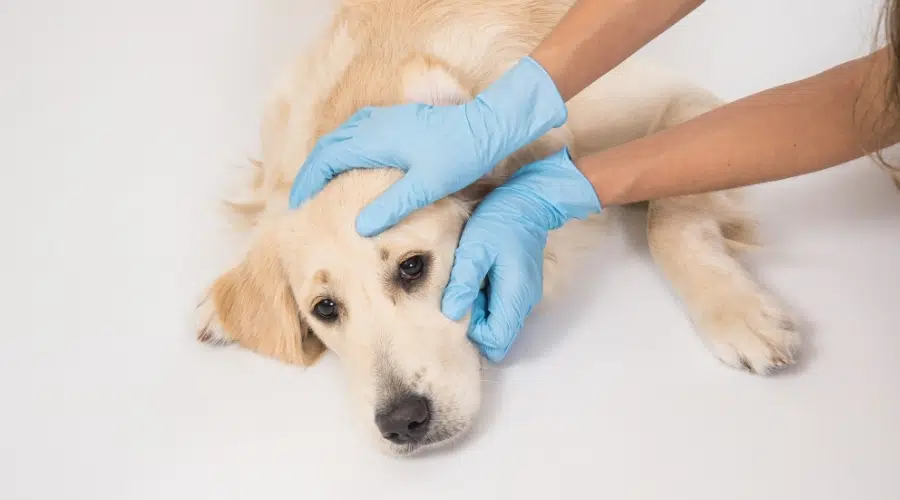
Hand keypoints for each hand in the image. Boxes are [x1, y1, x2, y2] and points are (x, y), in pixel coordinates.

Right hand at [288, 57, 567, 235]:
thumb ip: (391, 206)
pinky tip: (355, 170)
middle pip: (330, 145)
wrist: (490, 124)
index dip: (309, 181)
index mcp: (375, 138)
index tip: (298, 205)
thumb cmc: (461, 155)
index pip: (327, 158)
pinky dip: (346, 151)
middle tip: (304, 199)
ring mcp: (387, 118)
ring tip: (324, 186)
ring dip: (329, 159)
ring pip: (344, 136)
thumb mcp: (427, 187)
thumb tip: (359, 227)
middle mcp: (375, 123)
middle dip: (313, 171)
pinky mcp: (400, 120)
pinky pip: (360, 133)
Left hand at [440, 148, 601, 361]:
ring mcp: (523, 295)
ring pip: (498, 323)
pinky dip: (486, 300)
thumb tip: (451, 313)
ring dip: (479, 312)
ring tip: (466, 283)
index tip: (458, 306)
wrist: (529, 200)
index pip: (495, 342)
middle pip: (497, 337)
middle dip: (474, 325)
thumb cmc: (501, 222)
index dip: (472, 332)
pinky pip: (501, 307)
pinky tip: (476, 277)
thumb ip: (463, 283)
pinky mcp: (520, 286)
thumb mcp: (475, 250)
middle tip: (459, 295)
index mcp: (514, 298)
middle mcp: (523, 303)